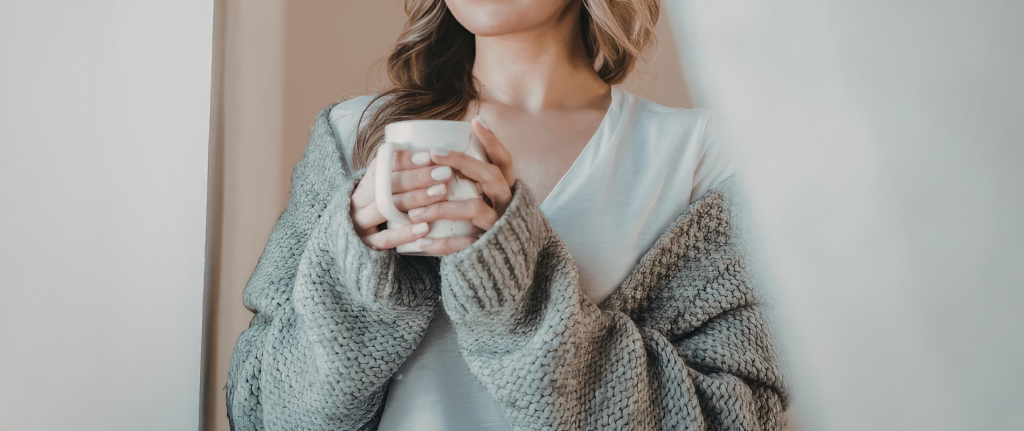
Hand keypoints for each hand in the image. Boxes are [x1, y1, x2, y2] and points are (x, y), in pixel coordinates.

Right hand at [349, 149, 453, 249]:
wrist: (354, 236)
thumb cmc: (384, 205)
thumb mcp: (387, 186)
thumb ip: (404, 172)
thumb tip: (437, 151)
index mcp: (366, 182)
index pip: (383, 165)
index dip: (406, 159)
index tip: (430, 155)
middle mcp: (359, 200)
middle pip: (388, 185)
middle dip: (418, 177)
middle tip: (445, 173)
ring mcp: (361, 222)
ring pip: (387, 208)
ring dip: (416, 199)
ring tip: (441, 193)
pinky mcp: (367, 243)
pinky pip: (385, 239)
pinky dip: (404, 233)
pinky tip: (425, 228)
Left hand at [406, 117, 515, 255]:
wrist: (503, 267)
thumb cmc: (485, 223)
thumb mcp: (486, 198)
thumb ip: (473, 179)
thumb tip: (441, 149)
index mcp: (506, 189)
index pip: (504, 160)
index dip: (492, 140)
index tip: (475, 121)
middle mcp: (506, 204)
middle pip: (491, 176)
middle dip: (462, 162)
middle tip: (433, 154)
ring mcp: (498, 227)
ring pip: (475, 209)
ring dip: (442, 207)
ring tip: (414, 211)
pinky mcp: (487, 249)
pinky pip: (463, 245)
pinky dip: (441, 244)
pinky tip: (421, 241)